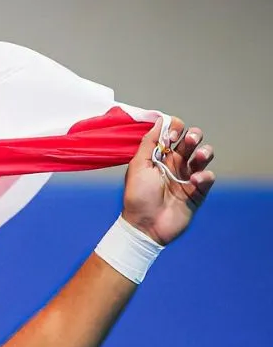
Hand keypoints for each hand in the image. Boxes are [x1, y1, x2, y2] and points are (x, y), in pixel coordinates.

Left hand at [121, 117, 215, 245]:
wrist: (144, 226)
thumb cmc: (137, 197)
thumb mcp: (138, 166)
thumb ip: (149, 143)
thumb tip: (159, 120)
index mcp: (159, 157)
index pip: (173, 134)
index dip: (175, 129)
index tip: (172, 135)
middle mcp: (175, 164)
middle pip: (191, 141)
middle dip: (194, 136)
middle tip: (188, 141)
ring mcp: (187, 177)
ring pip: (204, 155)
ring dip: (204, 152)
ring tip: (198, 157)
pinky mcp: (197, 191)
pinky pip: (208, 177)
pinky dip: (205, 176)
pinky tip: (194, 181)